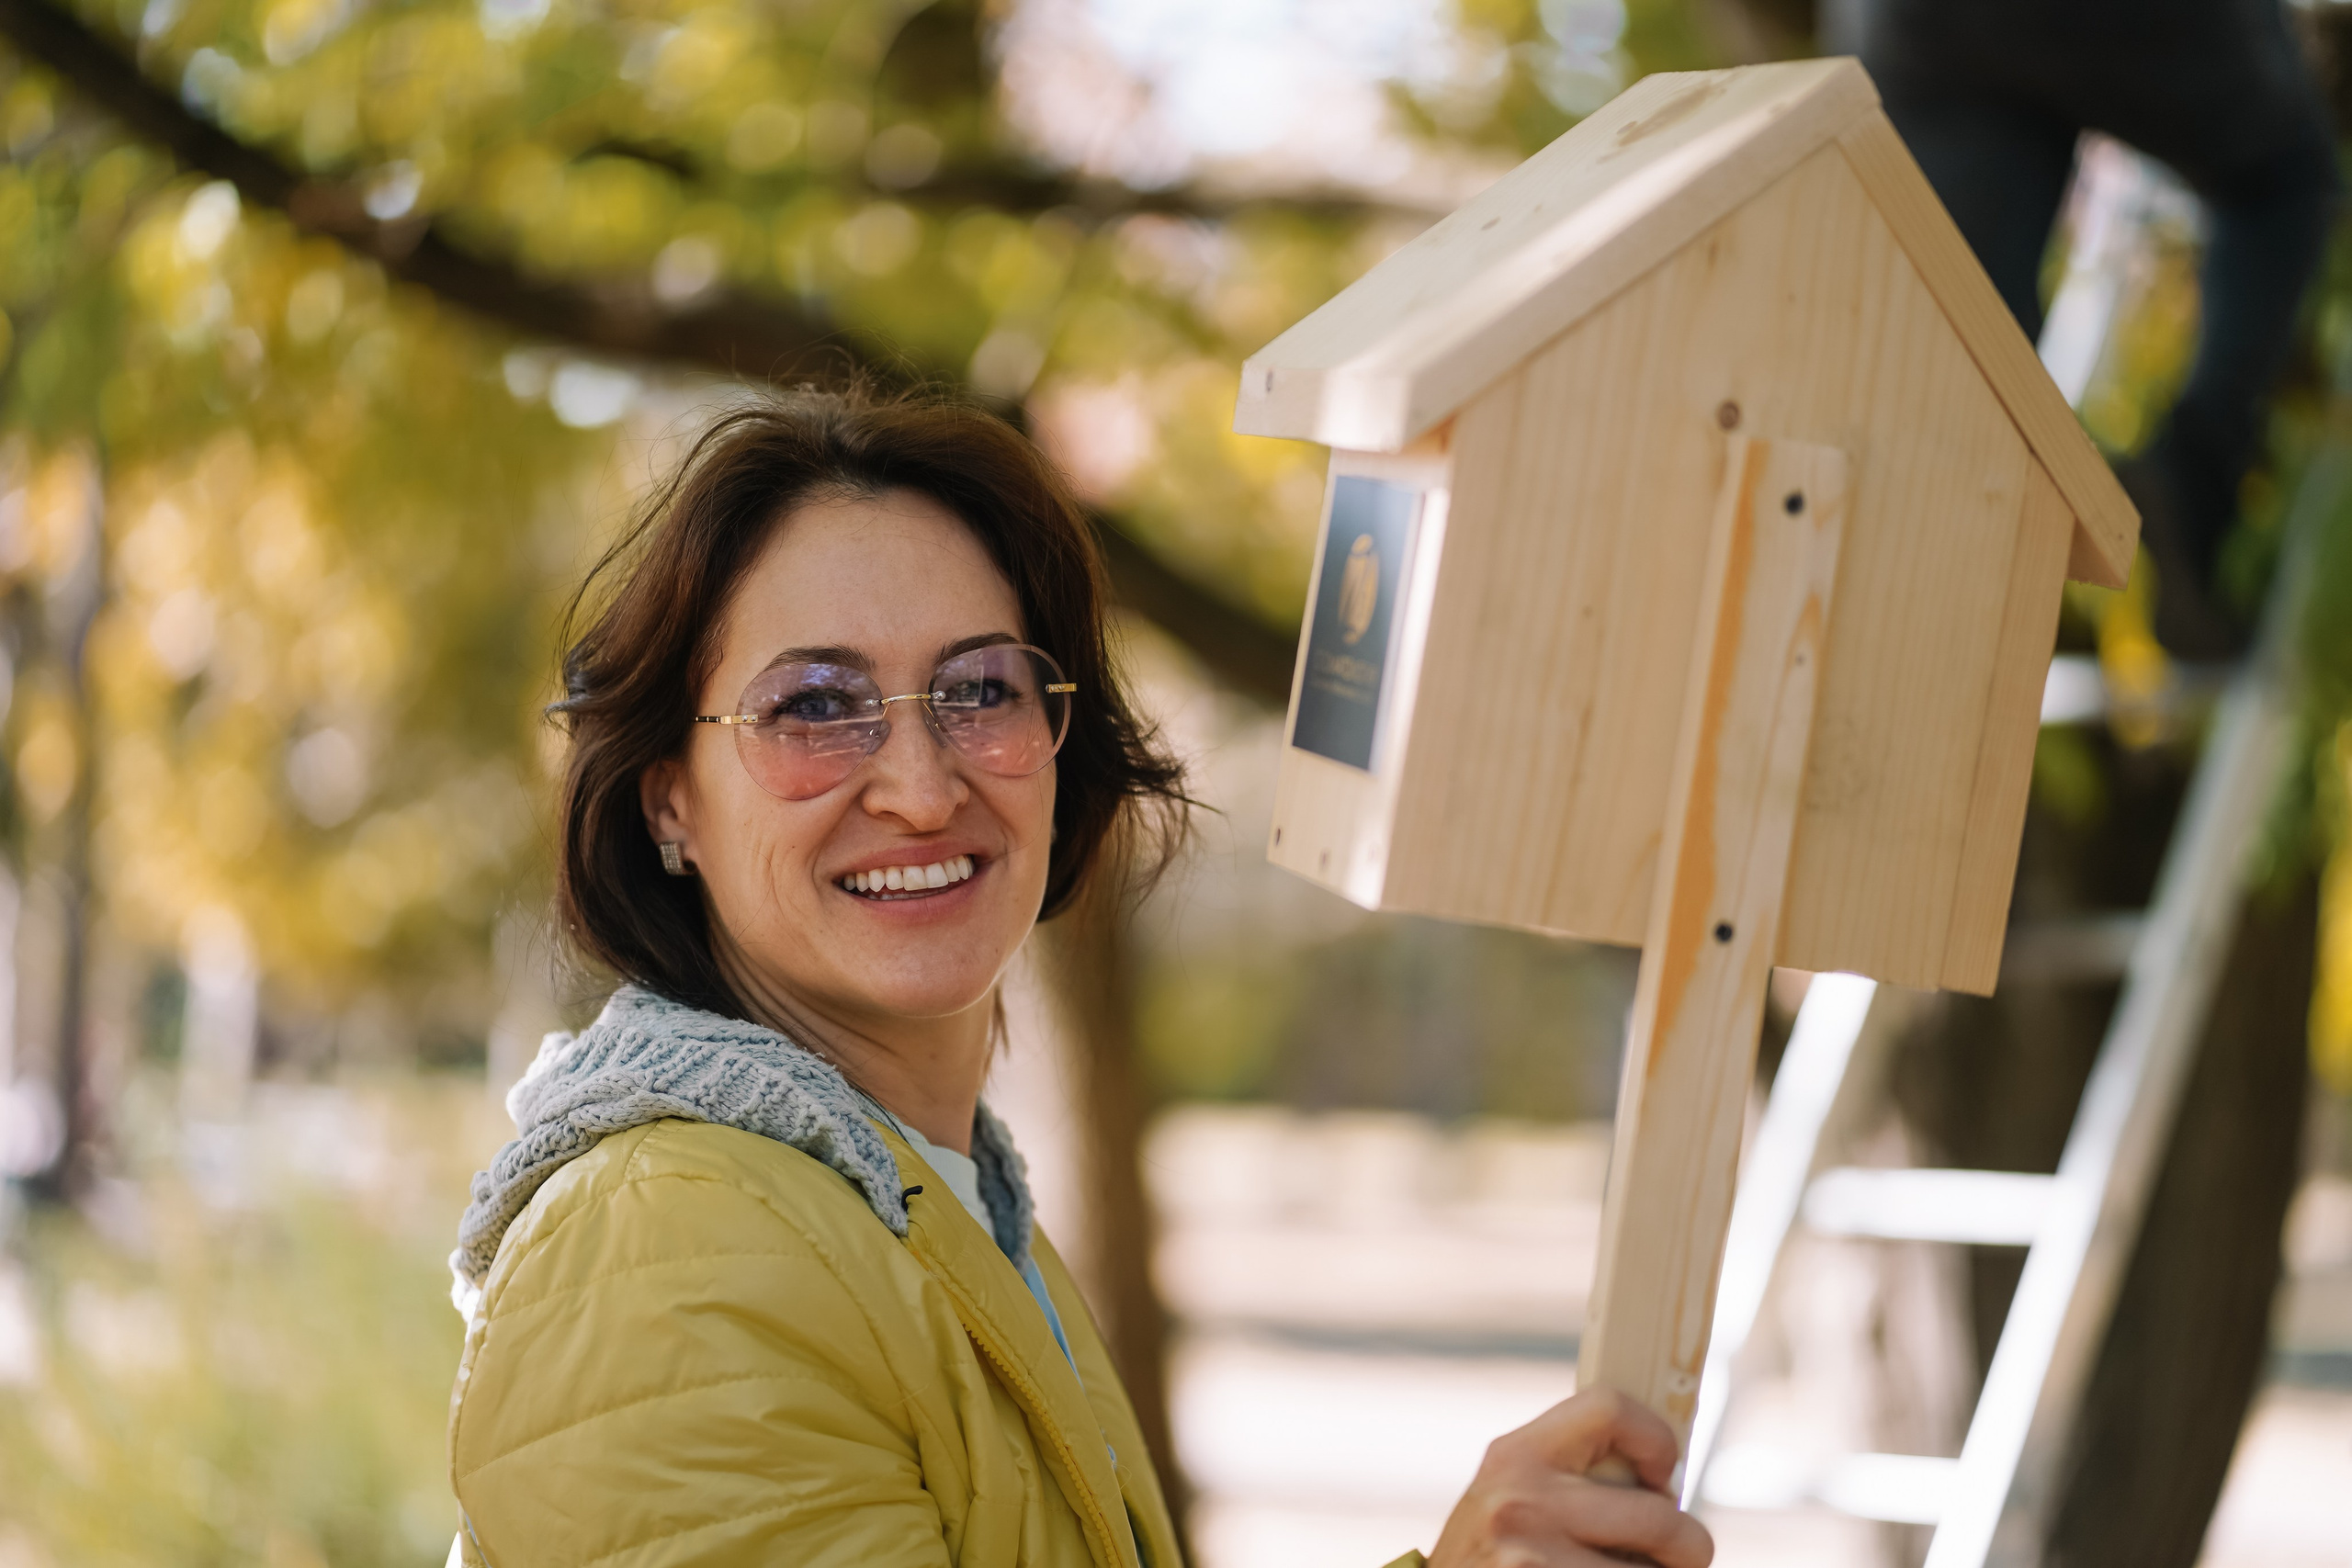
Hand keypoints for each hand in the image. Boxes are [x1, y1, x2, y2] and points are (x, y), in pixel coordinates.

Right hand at [1426, 1388, 1713, 1567]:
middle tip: (1679, 1559)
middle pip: (1660, 1516)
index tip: (1663, 1479)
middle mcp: (1521, 1499)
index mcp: (1516, 1454)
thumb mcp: (1511, 1498)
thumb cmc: (1488, 1557)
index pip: (1608, 1407)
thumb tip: (1667, 1480)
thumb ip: (1570, 1478)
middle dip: (1688, 1548)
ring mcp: (1529, 1556)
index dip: (1656, 1439)